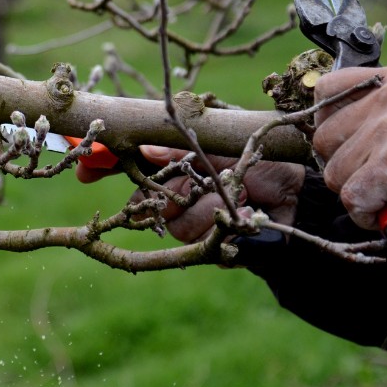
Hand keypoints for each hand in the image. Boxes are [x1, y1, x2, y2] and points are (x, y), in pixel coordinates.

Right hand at [76, 146, 303, 242]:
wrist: (302, 190)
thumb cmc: (263, 157)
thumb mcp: (219, 141)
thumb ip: (181, 145)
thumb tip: (146, 148)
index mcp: (174, 164)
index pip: (128, 165)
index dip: (102, 166)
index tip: (84, 170)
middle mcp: (176, 194)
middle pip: (148, 201)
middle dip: (177, 190)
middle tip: (203, 178)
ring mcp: (192, 222)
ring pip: (175, 222)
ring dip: (208, 205)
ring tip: (238, 193)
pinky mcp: (208, 246)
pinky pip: (198, 239)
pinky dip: (223, 222)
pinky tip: (244, 212)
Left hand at [314, 65, 386, 239]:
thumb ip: (375, 112)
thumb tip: (322, 129)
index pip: (325, 89)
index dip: (328, 124)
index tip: (347, 143)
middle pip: (322, 139)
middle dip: (344, 167)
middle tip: (380, 176)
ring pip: (334, 172)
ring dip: (359, 192)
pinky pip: (352, 198)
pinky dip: (369, 214)